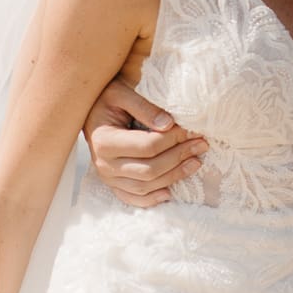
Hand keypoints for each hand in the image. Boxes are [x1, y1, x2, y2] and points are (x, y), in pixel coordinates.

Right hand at [84, 78, 206, 206]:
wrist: (92, 111)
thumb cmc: (108, 100)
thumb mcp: (122, 93)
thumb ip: (144, 107)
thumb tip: (169, 125)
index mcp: (104, 141)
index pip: (147, 146)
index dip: (172, 140)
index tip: (190, 130)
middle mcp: (103, 164)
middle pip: (149, 169)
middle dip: (179, 157)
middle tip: (201, 145)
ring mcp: (108, 178)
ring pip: (146, 186)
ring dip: (174, 176)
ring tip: (196, 162)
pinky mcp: (113, 185)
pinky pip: (133, 199)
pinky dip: (152, 199)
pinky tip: (171, 192)